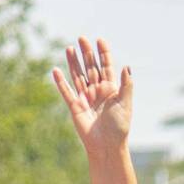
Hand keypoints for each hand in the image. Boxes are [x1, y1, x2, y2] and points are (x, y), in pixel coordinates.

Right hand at [52, 36, 132, 154]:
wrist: (107, 145)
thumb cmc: (119, 127)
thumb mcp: (125, 103)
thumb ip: (126, 85)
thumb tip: (127, 66)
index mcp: (110, 89)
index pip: (106, 67)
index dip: (103, 53)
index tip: (100, 40)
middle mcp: (97, 91)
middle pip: (90, 68)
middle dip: (86, 53)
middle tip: (82, 38)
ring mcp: (85, 98)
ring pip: (78, 76)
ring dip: (73, 62)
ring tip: (69, 48)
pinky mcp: (75, 107)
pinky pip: (66, 92)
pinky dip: (60, 82)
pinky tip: (56, 70)